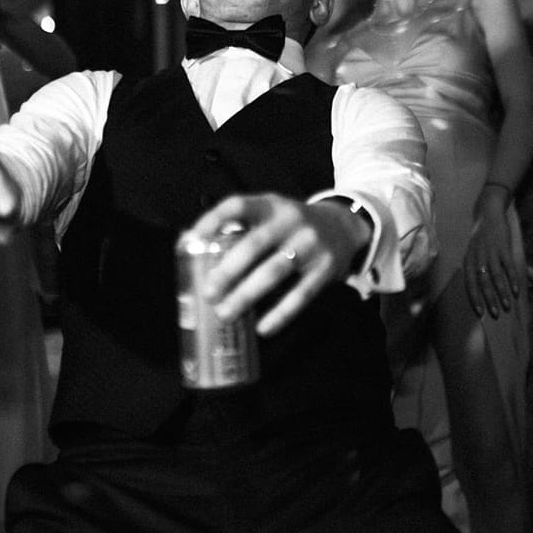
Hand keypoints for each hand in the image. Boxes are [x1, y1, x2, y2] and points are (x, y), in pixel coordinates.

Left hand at [189, 193, 367, 336]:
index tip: (192, 241)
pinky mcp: (326, 268)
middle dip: (228, 270)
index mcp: (271, 205)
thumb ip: (238, 228)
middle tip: (209, 292)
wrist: (344, 226)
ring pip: (275, 271)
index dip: (212, 221)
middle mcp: (291, 220)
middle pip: (255, 244)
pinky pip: (301, 294)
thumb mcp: (270, 215)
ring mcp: (310, 244)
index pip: (237, 206)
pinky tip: (263, 327)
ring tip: (226, 313)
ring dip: (247, 295)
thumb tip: (187, 247)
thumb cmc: (292, 226)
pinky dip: (281, 313)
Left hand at [463, 189, 520, 319]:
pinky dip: (512, 279)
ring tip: (508, 305)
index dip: (475, 299)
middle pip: (483, 283)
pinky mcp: (503, 247)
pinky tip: (517, 290)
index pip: (470, 284)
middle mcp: (478, 258)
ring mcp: (491, 252)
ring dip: (502, 292)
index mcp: (469, 261)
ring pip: (496, 276)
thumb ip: (480, 269)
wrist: (489, 213)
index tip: (480, 313)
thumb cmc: (483, 238)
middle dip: (489, 300)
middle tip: (496, 314)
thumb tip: (486, 288)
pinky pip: (508, 266)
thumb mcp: (476, 252)